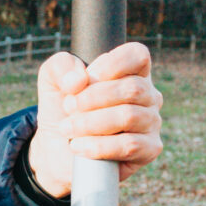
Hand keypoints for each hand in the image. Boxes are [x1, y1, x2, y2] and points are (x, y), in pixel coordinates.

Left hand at [27, 42, 161, 197]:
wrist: (57, 150)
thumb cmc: (62, 110)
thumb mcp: (53, 80)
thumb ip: (61, 66)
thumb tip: (80, 80)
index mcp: (131, 72)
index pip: (138, 56)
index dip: (110, 65)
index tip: (84, 80)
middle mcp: (148, 95)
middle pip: (133, 88)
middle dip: (92, 98)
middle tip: (68, 108)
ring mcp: (151, 123)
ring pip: (129, 117)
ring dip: (90, 123)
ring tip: (68, 128)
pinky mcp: (149, 150)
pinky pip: (130, 146)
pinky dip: (98, 146)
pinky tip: (78, 146)